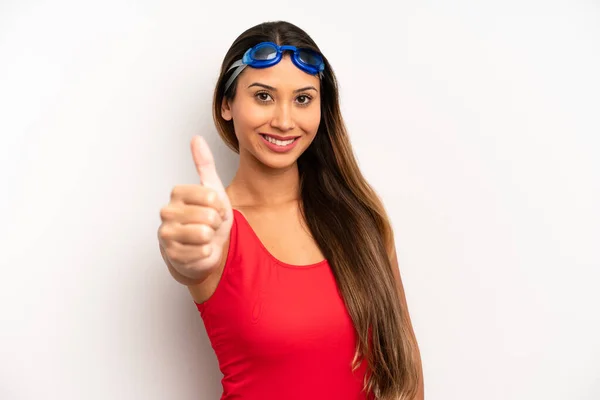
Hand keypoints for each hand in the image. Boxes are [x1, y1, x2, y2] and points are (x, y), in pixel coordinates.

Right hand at [158, 136, 232, 279]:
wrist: (204, 248)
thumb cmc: (208, 218)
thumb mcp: (212, 190)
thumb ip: (204, 164)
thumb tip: (196, 138)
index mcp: (177, 193)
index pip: (211, 196)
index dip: (220, 206)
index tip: (214, 209)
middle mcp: (167, 211)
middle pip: (208, 216)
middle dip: (215, 223)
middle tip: (209, 225)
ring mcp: (167, 234)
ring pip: (204, 234)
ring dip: (211, 237)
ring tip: (204, 236)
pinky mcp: (172, 254)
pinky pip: (202, 251)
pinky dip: (207, 252)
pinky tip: (199, 249)